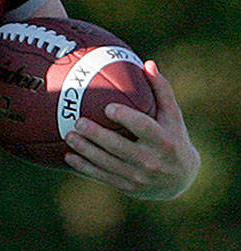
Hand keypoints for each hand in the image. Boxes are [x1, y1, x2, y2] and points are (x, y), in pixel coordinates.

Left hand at [63, 60, 200, 199]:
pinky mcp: (127, 186)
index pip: (145, 128)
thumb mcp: (173, 117)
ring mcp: (139, 177)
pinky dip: (85, 167)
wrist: (180, 180)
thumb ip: (161, 91)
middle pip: (120, 147)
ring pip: (107, 163)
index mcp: (165, 142)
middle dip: (98, 135)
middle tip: (78, 121)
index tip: (109, 108)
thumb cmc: (173, 138)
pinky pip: (102, 176)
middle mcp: (153, 161)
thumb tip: (148, 63)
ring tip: (69, 135)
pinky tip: (68, 156)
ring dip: (86, 150)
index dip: (127, 118)